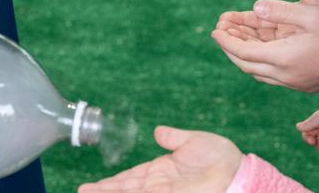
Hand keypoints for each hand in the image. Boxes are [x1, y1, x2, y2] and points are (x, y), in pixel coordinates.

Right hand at [78, 126, 242, 192]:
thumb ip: (174, 138)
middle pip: (124, 190)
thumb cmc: (221, 158)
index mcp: (161, 172)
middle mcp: (158, 186)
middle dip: (103, 191)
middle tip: (81, 191)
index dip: (111, 183)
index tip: (92, 186)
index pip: (130, 179)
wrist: (237, 172)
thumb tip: (157, 132)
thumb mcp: (193, 142)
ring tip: (86, 192)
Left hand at [212, 0, 318, 92]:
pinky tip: (260, 48)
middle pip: (246, 64)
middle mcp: (285, 75)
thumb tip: (255, 7)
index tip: (214, 28)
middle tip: (220, 31)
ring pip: (258, 71)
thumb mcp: (310, 13)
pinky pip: (272, 74)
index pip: (243, 52)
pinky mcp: (303, 83)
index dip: (226, 40)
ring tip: (236, 37)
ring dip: (244, 54)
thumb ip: (280, 9)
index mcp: (283, 58)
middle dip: (230, 47)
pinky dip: (259, 60)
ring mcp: (295, 82)